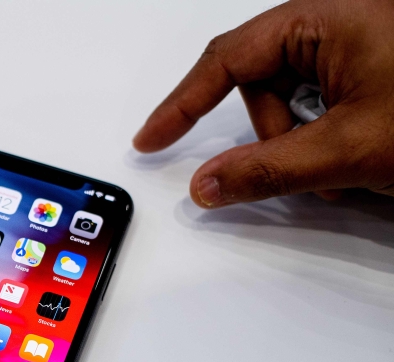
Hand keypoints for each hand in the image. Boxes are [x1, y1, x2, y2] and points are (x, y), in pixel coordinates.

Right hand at [133, 0, 393, 206]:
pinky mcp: (368, 75)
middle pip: (258, 88)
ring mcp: (354, 49)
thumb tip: (207, 184)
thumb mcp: (350, 147)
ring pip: (287, 106)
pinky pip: (317, 111)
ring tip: (346, 169)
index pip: (226, 59)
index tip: (151, 138)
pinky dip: (324, 144)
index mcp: (324, 17)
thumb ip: (270, 170)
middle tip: (308, 167)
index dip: (182, 104)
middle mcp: (335, 25)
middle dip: (273, 137)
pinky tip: (354, 159)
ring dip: (302, 148)